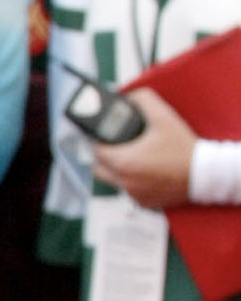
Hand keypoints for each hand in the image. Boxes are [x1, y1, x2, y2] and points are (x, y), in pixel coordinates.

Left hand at [92, 87, 195, 207]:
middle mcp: (125, 181)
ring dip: (118, 171)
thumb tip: (129, 97)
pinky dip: (134, 182)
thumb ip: (143, 100)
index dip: (101, 141)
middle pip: (99, 169)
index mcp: (124, 162)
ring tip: (136, 157)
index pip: (96, 151)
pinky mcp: (143, 202)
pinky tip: (147, 172)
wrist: (204, 174)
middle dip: (105, 157)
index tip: (109, 137)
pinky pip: (129, 191)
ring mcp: (134, 194)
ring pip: (114, 181)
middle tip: (118, 147)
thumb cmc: (184, 149)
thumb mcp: (164, 117)